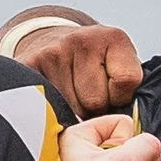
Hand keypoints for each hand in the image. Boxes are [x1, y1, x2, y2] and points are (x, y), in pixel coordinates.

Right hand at [15, 24, 143, 117]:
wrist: (56, 43)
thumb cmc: (96, 66)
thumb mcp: (122, 68)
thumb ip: (130, 90)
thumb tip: (124, 123)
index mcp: (113, 38)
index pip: (127, 80)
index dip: (120, 96)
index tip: (113, 89)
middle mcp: (82, 39)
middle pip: (96, 101)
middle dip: (95, 107)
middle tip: (88, 94)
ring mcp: (53, 51)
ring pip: (70, 109)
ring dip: (72, 110)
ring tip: (71, 94)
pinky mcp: (29, 64)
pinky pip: (45, 104)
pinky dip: (49, 109)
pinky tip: (52, 98)